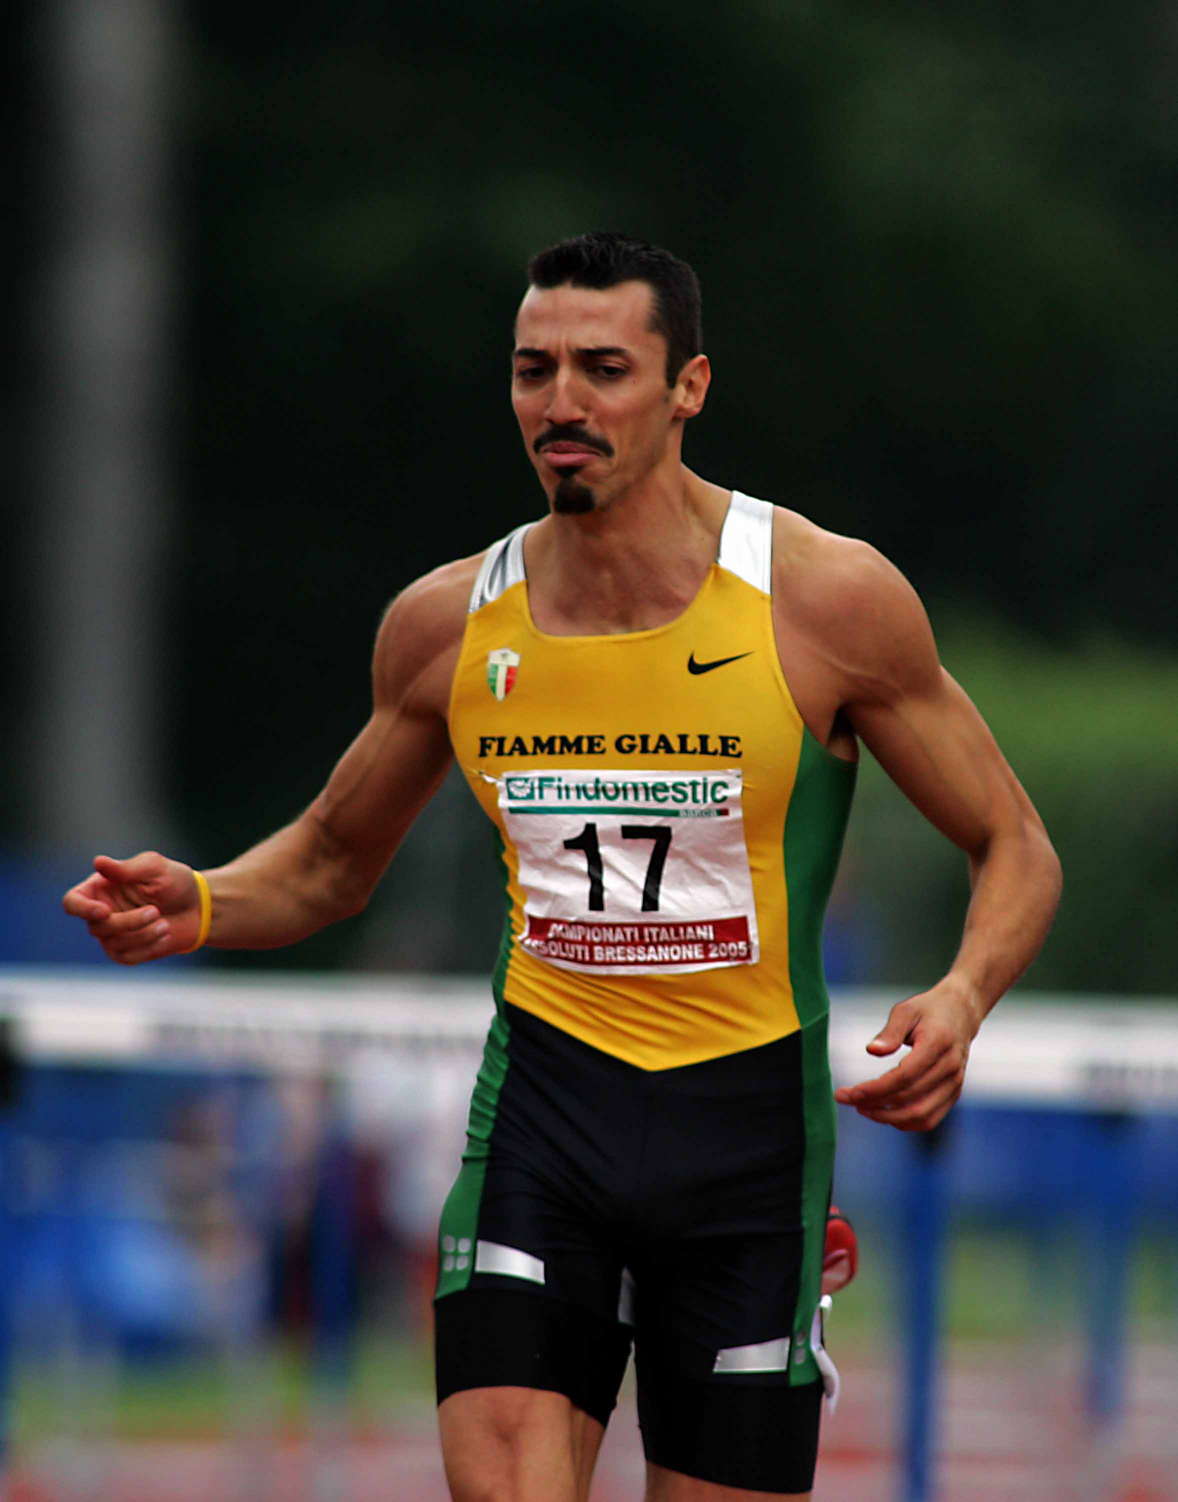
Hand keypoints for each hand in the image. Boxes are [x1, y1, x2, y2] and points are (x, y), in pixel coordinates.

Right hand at [62, 852, 204, 964]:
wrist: (199, 906)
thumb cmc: (174, 881)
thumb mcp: (154, 868)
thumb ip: (126, 868)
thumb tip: (98, 862)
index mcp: (100, 889)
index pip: (72, 902)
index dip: (82, 909)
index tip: (104, 911)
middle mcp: (101, 913)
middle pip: (96, 926)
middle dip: (128, 922)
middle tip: (155, 911)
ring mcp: (112, 936)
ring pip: (113, 944)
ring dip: (142, 934)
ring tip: (165, 923)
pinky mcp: (127, 953)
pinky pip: (128, 958)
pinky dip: (148, 947)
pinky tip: (165, 934)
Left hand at [834, 984, 976, 1131]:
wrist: (961, 1013)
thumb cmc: (928, 1010)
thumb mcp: (906, 1011)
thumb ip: (890, 1032)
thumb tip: (872, 1051)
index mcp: (938, 1044)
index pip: (903, 1077)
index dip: (874, 1089)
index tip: (848, 1093)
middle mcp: (950, 1068)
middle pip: (910, 1099)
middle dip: (875, 1104)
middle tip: (849, 1100)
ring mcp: (955, 1084)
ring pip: (921, 1116)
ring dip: (889, 1118)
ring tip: (863, 1108)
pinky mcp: (954, 1093)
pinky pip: (930, 1119)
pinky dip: (905, 1122)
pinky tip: (884, 1113)